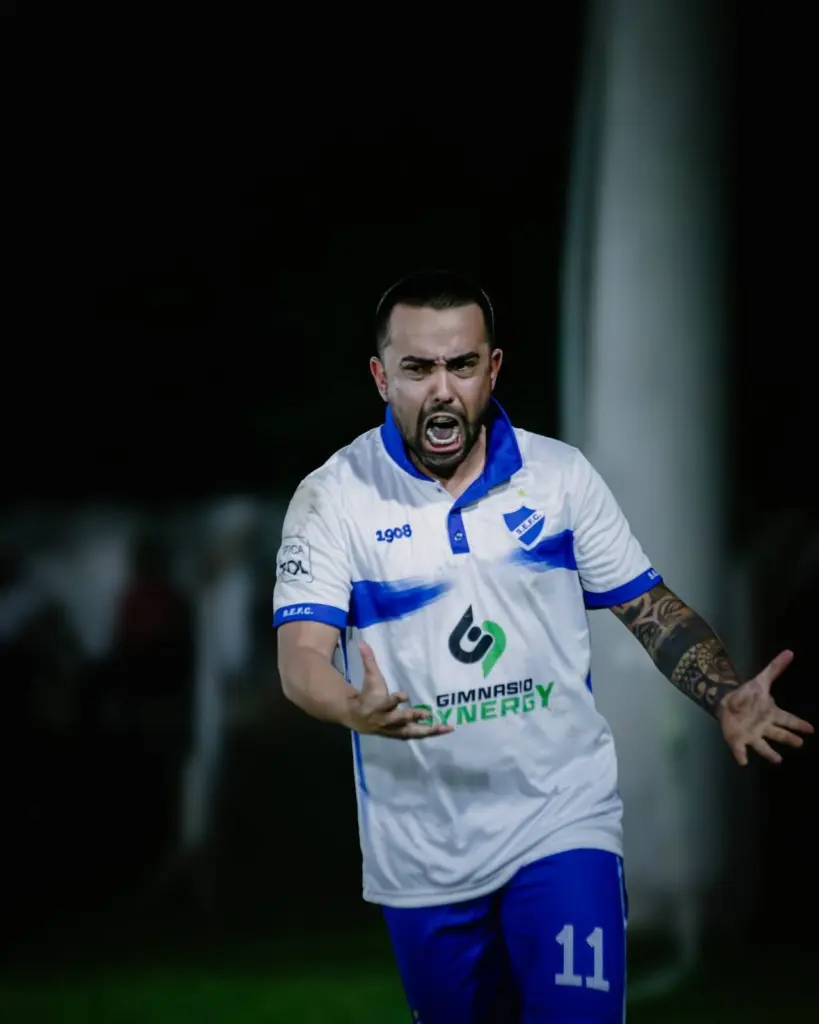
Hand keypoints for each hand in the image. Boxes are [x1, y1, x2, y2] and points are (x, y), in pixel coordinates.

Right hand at [348, 642, 453, 739]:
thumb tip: (362, 641)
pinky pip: (415, 735)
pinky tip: (444, 729)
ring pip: (411, 731)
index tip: (405, 695)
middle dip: (413, 716)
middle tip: (428, 714)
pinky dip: (429, 733)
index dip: (395, 700)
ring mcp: (394, 729)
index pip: (386, 702)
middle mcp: (387, 719)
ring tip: (445, 727)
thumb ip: (368, 660)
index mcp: (378, 704)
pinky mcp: (400, 734)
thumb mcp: (369, 677)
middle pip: (400, 719)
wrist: (357, 717)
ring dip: (428, 730)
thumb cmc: (368, 694)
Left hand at [717, 649, 813, 765]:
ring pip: (762, 746)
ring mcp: (752, 735)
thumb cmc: (748, 695)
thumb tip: (789, 652)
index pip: (788, 719)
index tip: (810, 728)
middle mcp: (764, 727)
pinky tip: (744, 762)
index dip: (798, 724)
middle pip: (779, 734)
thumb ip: (775, 668)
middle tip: (799, 742)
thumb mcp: (761, 680)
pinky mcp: (738, 740)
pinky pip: (740, 749)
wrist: (726, 702)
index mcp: (771, 714)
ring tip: (778, 759)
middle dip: (789, 738)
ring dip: (769, 753)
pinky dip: (741, 755)